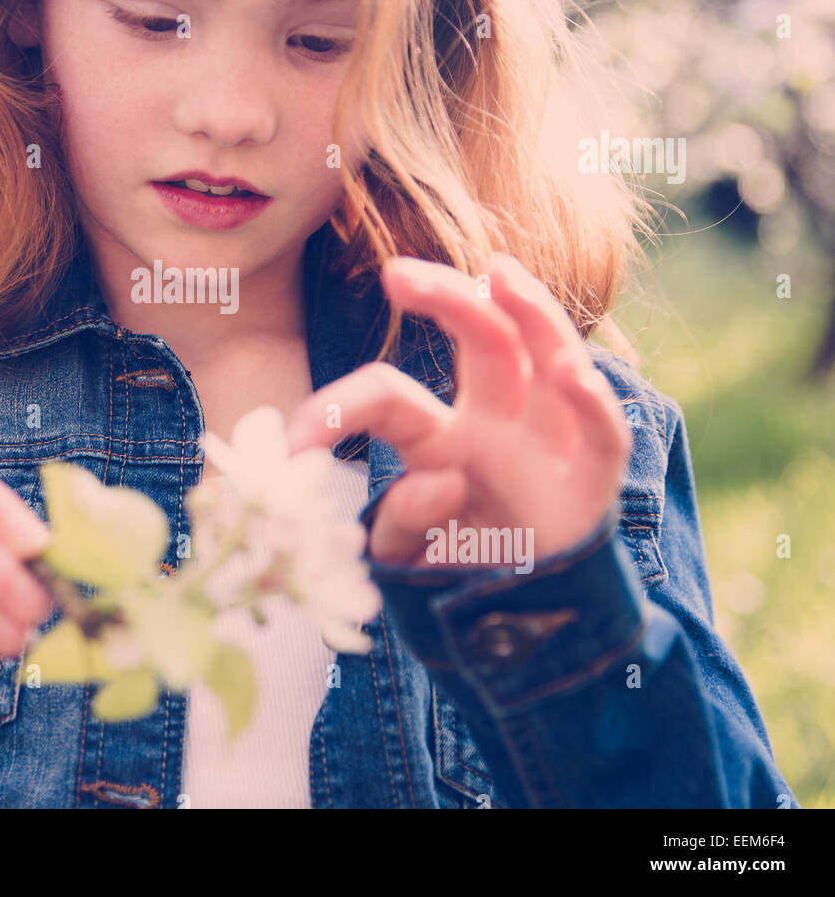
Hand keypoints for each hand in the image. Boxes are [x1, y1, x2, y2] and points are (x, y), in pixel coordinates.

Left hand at [286, 253, 631, 567]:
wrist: (525, 622)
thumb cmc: (457, 575)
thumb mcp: (409, 559)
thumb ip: (403, 527)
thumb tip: (436, 483)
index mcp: (435, 438)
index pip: (388, 397)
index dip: (341, 409)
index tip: (293, 444)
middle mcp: (494, 422)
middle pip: (480, 340)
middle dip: (444, 298)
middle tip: (396, 274)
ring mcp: (547, 443)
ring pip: (546, 358)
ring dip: (530, 313)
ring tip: (499, 275)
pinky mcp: (592, 480)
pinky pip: (602, 435)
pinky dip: (593, 404)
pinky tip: (571, 373)